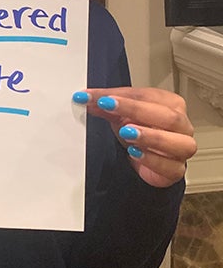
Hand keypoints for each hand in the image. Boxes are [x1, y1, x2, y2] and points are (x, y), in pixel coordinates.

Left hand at [77, 87, 196, 187]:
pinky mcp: (176, 170)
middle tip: (111, 108)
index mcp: (171, 104)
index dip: (124, 96)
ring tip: (127, 132)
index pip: (149, 96)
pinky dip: (152, 159)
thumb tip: (85, 98)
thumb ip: (105, 105)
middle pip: (168, 116)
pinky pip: (171, 166)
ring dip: (151, 136)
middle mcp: (182, 125)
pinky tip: (135, 153)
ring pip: (179, 142)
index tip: (100, 98)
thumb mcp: (121, 114)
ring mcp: (182, 148)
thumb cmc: (140, 131)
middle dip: (137, 111)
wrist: (146, 159)